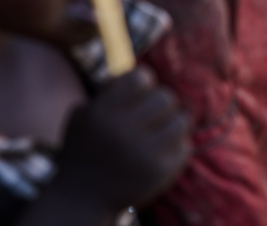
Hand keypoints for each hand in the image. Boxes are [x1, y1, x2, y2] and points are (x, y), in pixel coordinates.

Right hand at [53, 66, 190, 212]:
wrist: (83, 195)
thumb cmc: (83, 149)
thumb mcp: (81, 115)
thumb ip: (105, 92)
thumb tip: (135, 70)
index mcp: (102, 112)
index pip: (139, 78)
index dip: (144, 79)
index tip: (142, 87)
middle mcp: (124, 130)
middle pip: (164, 97)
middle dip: (161, 100)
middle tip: (155, 110)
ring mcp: (144, 152)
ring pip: (181, 120)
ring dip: (174, 121)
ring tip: (164, 127)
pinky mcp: (161, 172)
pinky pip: (185, 146)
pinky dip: (177, 145)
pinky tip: (164, 149)